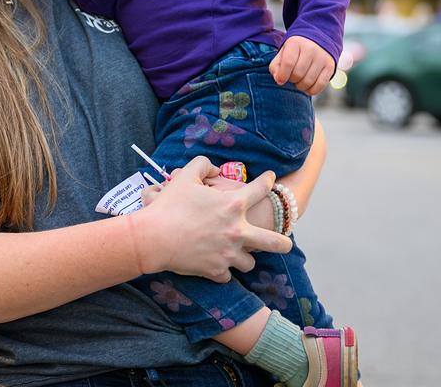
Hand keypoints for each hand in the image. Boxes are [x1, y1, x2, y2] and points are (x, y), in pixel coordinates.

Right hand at [128, 157, 290, 281]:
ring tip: (238, 255)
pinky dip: (222, 271)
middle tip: (286, 244)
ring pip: (250, 263)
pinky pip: (226, 275)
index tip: (272, 179)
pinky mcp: (216, 271)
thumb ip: (202, 165)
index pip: (260, 190)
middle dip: (283, 243)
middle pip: (274, 243)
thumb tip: (215, 167)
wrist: (154, 238)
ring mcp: (228, 254)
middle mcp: (238, 231)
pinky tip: (216, 266)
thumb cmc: (169, 205)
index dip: (268, 181)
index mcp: (233, 205)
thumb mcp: (185, 176)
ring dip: (244, 257)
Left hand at [269, 36, 334, 94]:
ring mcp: (322, 57)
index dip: (283, 75)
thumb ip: (275, 66)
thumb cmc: (295, 50)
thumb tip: (279, 80)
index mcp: (296, 43)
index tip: (281, 80)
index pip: (288, 63)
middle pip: (298, 74)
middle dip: (292, 80)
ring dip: (301, 86)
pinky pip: (320, 85)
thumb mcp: (282, 53)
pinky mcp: (330, 66)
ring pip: (309, 81)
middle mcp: (311, 48)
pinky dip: (311, 90)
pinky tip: (307, 86)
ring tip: (299, 81)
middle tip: (292, 77)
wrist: (316, 40)